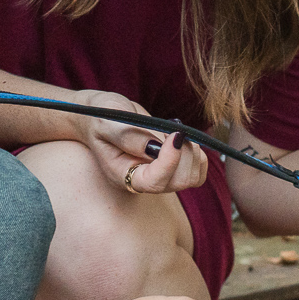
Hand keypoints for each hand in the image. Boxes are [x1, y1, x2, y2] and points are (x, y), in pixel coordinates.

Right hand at [71, 90, 206, 194]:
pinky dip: (197, 152)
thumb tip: (155, 147)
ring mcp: (160, 176)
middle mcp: (143, 181)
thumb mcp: (106, 121)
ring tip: (173, 131)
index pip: (154, 182)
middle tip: (172, 129)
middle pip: (178, 182)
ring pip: (192, 178)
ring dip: (192, 151)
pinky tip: (180, 137)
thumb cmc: (101, 118)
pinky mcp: (173, 169)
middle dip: (184, 153)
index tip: (175, 134)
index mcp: (122, 175)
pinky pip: (197, 171)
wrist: (104, 117)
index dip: (170, 160)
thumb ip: (127, 135)